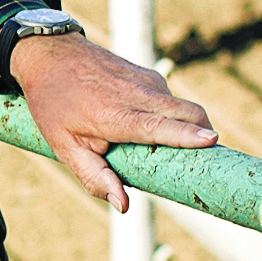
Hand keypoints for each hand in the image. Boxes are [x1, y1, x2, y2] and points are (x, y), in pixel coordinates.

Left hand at [3, 32, 216, 212]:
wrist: (49, 55)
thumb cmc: (54, 104)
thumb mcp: (64, 146)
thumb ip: (94, 176)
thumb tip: (124, 205)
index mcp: (114, 115)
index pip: (158, 126)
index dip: (186, 135)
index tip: (212, 141)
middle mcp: (136, 93)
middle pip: (188, 113)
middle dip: (204, 136)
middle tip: (206, 163)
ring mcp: (145, 80)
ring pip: (183, 106)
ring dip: (189, 127)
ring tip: (172, 149)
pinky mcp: (149, 74)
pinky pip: (171, 99)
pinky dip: (174, 115)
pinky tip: (154, 127)